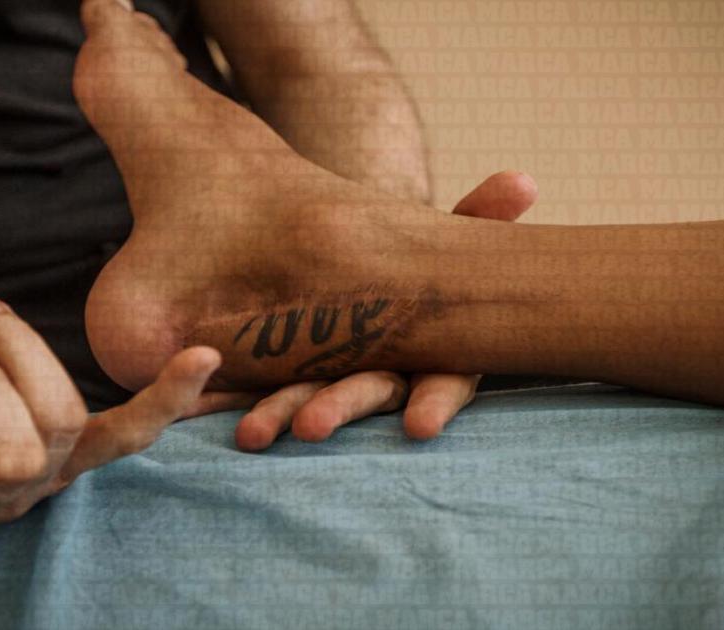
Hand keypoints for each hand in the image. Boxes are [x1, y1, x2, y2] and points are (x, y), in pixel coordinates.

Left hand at [185, 171, 538, 449]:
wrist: (342, 253)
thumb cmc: (405, 254)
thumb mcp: (441, 233)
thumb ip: (480, 215)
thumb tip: (525, 181)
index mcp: (428, 351)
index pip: (439, 382)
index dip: (434, 404)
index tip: (420, 426)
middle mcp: (378, 374)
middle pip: (361, 397)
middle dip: (338, 411)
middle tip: (310, 426)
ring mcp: (326, 378)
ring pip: (302, 400)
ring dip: (277, 414)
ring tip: (250, 433)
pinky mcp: (275, 373)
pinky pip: (250, 388)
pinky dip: (224, 399)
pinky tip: (198, 411)